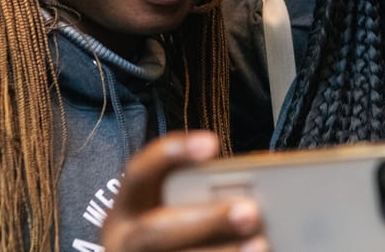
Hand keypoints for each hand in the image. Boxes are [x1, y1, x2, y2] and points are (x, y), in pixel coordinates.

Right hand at [102, 131, 267, 251]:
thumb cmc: (172, 229)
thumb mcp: (171, 203)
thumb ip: (201, 189)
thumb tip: (259, 175)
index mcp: (128, 204)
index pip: (140, 171)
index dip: (171, 154)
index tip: (212, 143)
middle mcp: (125, 237)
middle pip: (158, 229)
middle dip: (207, 221)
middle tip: (250, 212)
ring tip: (259, 244)